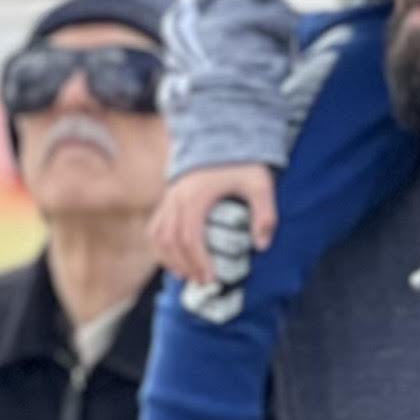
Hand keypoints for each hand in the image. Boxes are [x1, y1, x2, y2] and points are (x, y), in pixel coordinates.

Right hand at [153, 164, 278, 289]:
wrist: (221, 136)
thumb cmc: (242, 163)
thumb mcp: (260, 184)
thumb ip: (265, 214)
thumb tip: (261, 246)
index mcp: (195, 197)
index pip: (190, 237)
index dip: (199, 261)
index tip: (212, 279)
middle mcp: (176, 198)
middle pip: (170, 241)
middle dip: (186, 265)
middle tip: (204, 283)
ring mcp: (168, 198)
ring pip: (157, 236)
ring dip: (169, 259)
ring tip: (188, 275)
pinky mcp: (167, 199)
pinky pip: (155, 228)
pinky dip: (161, 247)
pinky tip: (176, 260)